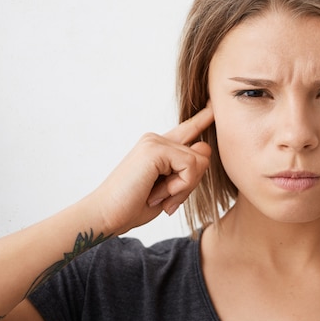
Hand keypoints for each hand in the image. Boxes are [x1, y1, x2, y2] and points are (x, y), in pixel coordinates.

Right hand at [88, 103, 213, 234]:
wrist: (105, 215)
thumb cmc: (134, 205)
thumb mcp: (170, 189)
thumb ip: (188, 171)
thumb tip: (204, 147)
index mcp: (159, 148)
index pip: (187, 129)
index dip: (202, 118)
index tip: (213, 105)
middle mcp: (157, 139)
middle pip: (202, 155)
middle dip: (191, 183)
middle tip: (165, 197)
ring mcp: (155, 141)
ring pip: (199, 161)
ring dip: (184, 187)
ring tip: (158, 195)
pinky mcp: (155, 149)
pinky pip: (190, 166)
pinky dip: (180, 186)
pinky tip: (158, 194)